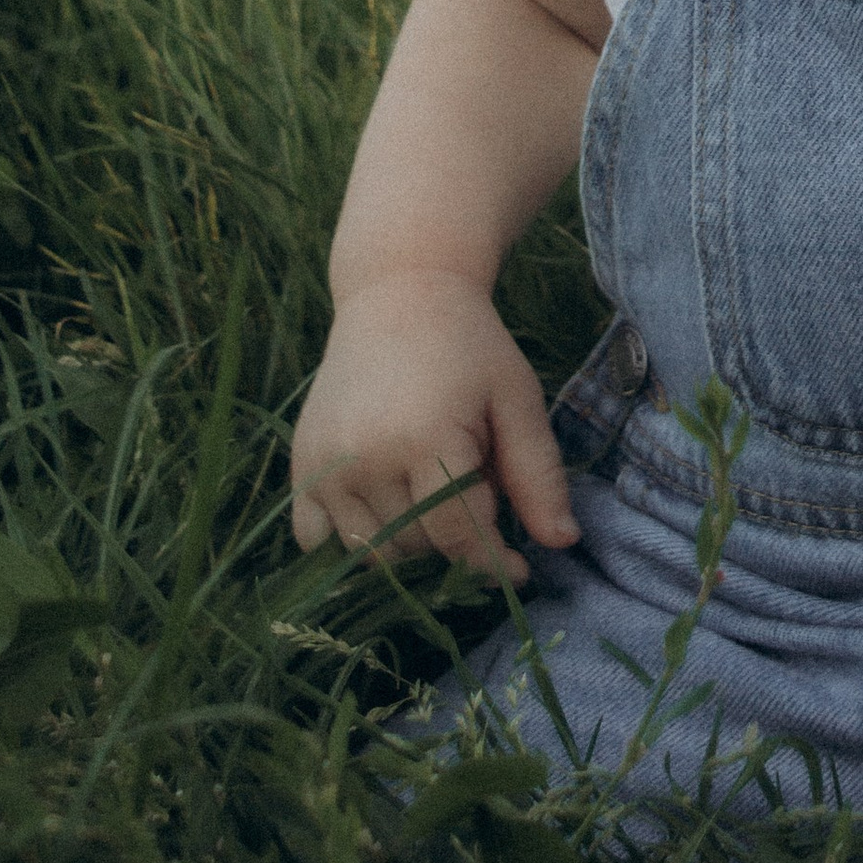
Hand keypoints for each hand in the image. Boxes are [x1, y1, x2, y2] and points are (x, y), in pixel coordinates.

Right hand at [288, 270, 579, 583]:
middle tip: (474, 490)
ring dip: (409, 544)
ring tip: (433, 492)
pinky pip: (314, 539)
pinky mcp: (300, 462)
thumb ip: (538, 475)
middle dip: (454, 540)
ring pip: (370, 552)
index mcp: (425, 439)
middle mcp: (365, 457)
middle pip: (415, 547)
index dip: (493, 563)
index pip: (458, 537)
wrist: (399, 294)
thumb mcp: (517, 400)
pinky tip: (383, 513)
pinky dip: (349, 543)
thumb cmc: (470, 346)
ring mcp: (325, 462)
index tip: (520, 569)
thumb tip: (562, 543)